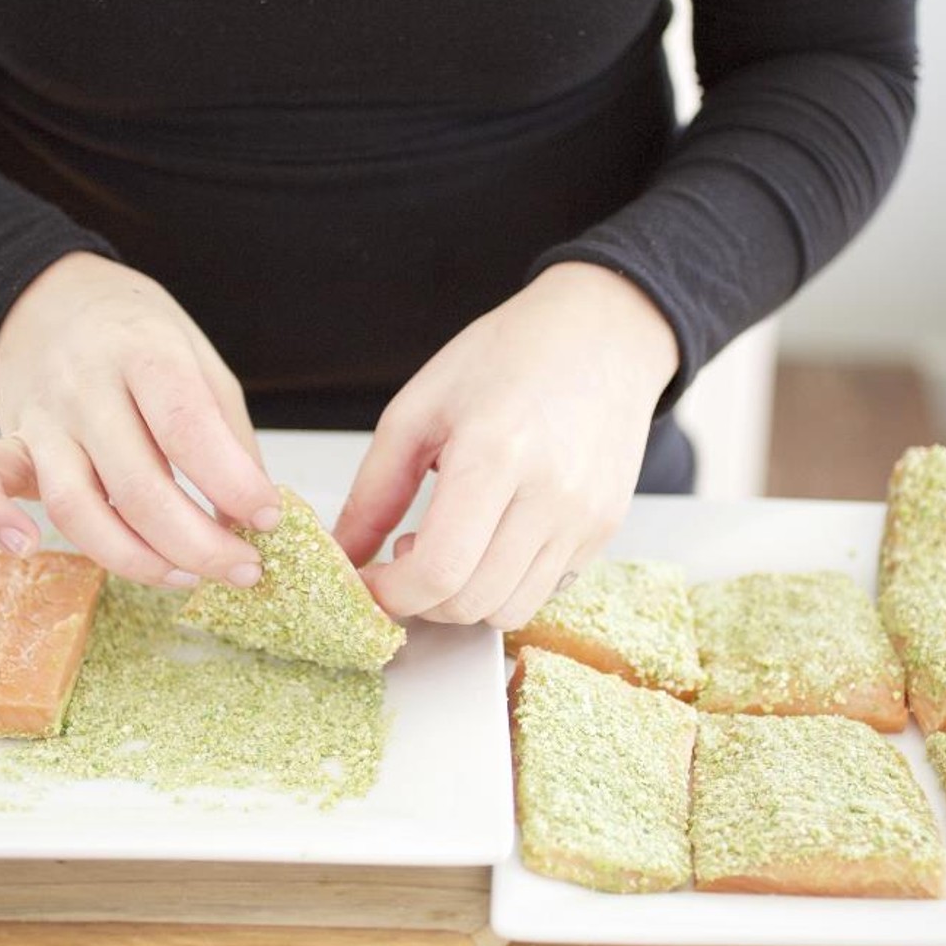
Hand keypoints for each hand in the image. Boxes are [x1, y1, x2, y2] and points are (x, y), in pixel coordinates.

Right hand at [0, 252, 279, 587]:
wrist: (51, 295)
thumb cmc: (140, 337)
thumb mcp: (201, 362)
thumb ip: (227, 435)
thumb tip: (253, 513)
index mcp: (145, 354)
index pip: (188, 428)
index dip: (232, 483)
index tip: (269, 518)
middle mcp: (87, 387)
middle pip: (138, 485)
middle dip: (199, 544)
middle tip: (245, 570)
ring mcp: (42, 419)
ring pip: (76, 506)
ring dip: (135, 559)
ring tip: (187, 578)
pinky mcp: (7, 443)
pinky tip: (29, 549)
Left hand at [333, 261, 678, 628]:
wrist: (602, 335)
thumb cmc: (510, 356)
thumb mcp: (419, 407)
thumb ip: (374, 490)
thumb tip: (342, 553)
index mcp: (494, 453)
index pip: (439, 570)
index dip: (391, 594)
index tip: (369, 581)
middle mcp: (549, 495)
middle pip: (470, 603)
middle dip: (420, 600)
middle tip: (404, 556)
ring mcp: (583, 519)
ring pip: (508, 610)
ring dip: (463, 599)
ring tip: (450, 545)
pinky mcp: (602, 531)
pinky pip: (544, 591)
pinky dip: (504, 585)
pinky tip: (491, 541)